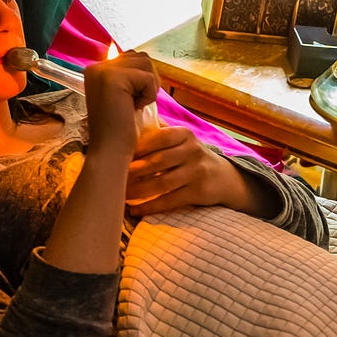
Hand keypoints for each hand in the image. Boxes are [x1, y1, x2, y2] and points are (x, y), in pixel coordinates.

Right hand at [80, 52, 160, 159]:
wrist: (110, 151)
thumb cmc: (119, 128)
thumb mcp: (123, 95)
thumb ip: (128, 75)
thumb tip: (143, 58)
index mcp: (96, 70)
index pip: (133, 58)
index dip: (141, 81)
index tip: (127, 102)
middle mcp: (96, 67)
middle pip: (141, 58)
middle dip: (147, 81)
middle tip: (133, 104)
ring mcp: (102, 71)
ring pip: (146, 64)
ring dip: (148, 88)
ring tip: (133, 105)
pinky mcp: (113, 78)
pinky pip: (148, 78)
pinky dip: (148, 96)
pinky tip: (133, 109)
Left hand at [124, 127, 270, 216]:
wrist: (224, 177)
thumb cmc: (191, 156)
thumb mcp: (181, 140)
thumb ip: (158, 133)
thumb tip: (125, 126)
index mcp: (184, 134)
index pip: (156, 139)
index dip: (134, 149)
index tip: (115, 157)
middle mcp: (192, 151)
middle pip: (155, 162)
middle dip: (131, 172)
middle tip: (112, 178)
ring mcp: (196, 172)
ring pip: (161, 183)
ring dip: (137, 191)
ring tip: (120, 194)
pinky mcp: (198, 192)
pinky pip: (169, 200)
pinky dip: (150, 207)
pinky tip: (135, 210)